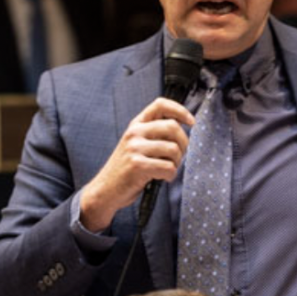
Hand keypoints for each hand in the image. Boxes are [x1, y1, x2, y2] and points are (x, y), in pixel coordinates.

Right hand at [79, 98, 194, 231]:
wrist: (105, 190)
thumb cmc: (127, 169)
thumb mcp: (136, 144)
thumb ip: (154, 133)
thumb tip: (183, 127)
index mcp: (136, 125)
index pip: (160, 104)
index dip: (180, 110)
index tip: (191, 122)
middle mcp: (134, 132)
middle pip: (173, 127)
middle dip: (184, 143)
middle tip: (178, 156)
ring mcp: (135, 148)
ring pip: (173, 149)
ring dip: (176, 163)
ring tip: (167, 169)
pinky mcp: (137, 165)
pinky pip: (168, 167)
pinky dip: (170, 175)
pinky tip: (162, 178)